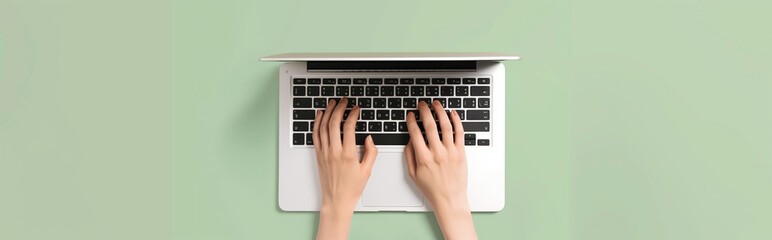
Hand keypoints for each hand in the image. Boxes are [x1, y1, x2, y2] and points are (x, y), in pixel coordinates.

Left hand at [313, 97, 376, 239]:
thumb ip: (371, 152)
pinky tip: (320, 116)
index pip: (348, 127)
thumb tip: (368, 138)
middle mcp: (334, 152)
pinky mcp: (318, 156)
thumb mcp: (367, 170)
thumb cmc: (352, 188)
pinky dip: (317, 123)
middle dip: (339, 108)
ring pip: (323, 127)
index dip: (352, 115)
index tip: (356, 109)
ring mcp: (324, 153)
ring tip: (332, 104)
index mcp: (348, 154)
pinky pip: (315, 136)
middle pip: (333, 123)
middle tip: (344, 101)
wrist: (337, 200)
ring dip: (327, 113)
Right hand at [404, 100, 476, 239]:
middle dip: (424, 111)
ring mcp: (450, 152)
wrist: (450, 199)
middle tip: (422, 104)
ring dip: (440, 112)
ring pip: (445, 126)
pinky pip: (460, 133)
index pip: (415, 133)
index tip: (411, 115)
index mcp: (423, 158)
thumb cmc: (432, 188)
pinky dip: (456, 121)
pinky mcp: (461, 153)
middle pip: (430, 125)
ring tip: (436, 104)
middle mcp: (437, 153)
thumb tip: (409, 140)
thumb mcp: (413, 174)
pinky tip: (452, 113)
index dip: (411, 121)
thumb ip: (409, 156)